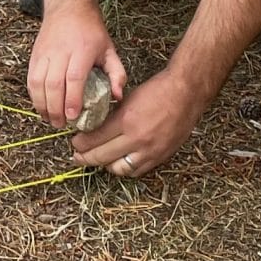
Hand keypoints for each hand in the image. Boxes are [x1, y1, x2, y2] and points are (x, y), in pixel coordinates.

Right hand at [28, 9, 125, 127]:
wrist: (68, 7)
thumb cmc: (91, 31)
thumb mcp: (110, 49)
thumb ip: (117, 73)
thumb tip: (117, 97)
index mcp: (81, 50)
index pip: (74, 77)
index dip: (72, 98)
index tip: (73, 115)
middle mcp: (60, 52)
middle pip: (53, 84)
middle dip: (55, 107)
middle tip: (61, 124)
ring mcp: (44, 53)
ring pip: (38, 83)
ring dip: (42, 104)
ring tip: (50, 119)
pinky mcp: (34, 55)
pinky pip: (30, 79)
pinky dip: (34, 95)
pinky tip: (41, 106)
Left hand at [71, 61, 213, 177]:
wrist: (186, 93)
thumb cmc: (158, 91)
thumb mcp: (128, 99)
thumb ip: (112, 116)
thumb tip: (94, 127)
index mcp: (126, 121)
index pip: (95, 139)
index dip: (81, 144)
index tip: (74, 143)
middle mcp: (137, 139)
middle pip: (103, 157)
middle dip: (85, 158)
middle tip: (77, 156)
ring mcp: (150, 151)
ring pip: (119, 169)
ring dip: (105, 166)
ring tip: (97, 160)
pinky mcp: (161, 156)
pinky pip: (137, 170)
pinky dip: (124, 168)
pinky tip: (118, 162)